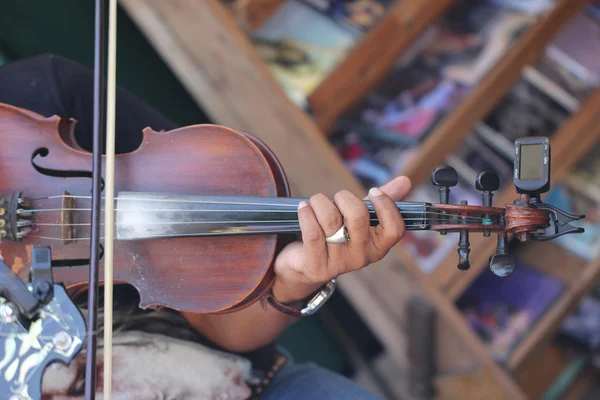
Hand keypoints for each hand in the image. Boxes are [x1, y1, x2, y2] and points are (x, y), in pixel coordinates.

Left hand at [272, 176, 411, 302]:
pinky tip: (304, 208)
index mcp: (378, 246)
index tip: (373, 191)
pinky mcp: (317, 267)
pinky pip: (312, 233)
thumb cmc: (336, 235)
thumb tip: (406, 181)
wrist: (304, 265)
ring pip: (331, 219)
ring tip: (316, 203)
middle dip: (343, 197)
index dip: (386, 205)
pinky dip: (306, 213)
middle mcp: (362, 257)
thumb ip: (383, 200)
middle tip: (336, 199)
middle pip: (358, 216)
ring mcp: (340, 264)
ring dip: (320, 202)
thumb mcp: (360, 218)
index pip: (395, 229)